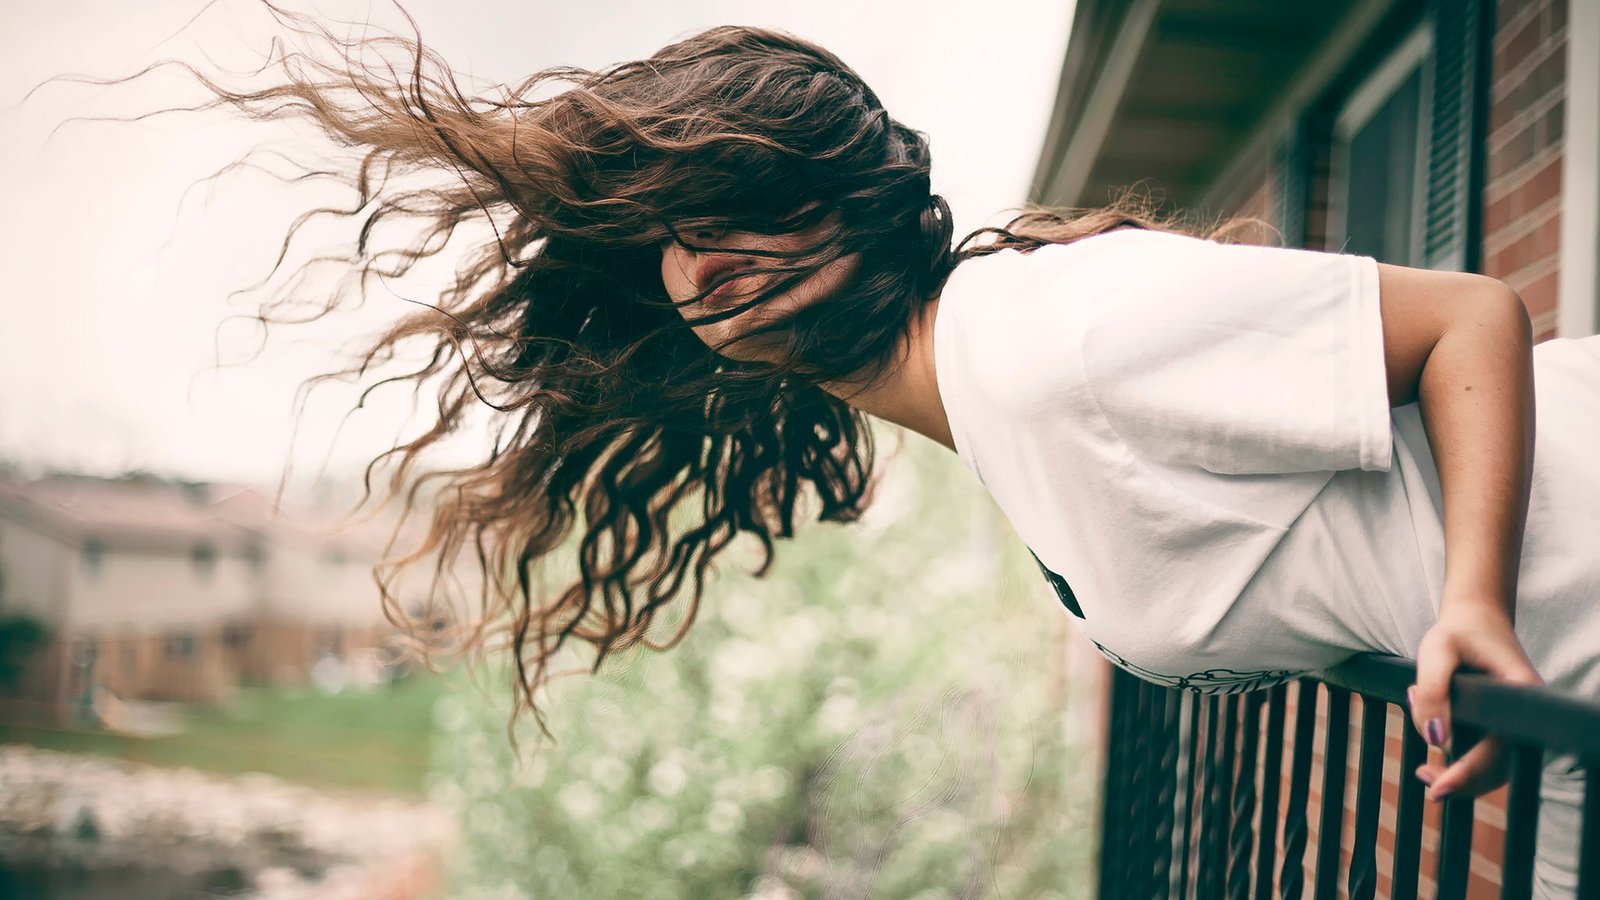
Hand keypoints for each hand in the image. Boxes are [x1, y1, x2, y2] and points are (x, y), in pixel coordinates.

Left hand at [1408, 600, 1541, 800]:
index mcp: (1521, 693)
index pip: (1497, 747)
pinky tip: (1433, 751)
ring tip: (1423, 766)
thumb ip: (1434, 691)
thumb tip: (1434, 739)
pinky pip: (1486, 753)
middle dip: (1461, 780)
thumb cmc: (1457, 632)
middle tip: (1425, 780)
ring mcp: (1516, 721)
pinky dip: (1461, 760)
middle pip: (1499, 765)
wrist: (1475, 619)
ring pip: (1492, 764)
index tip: (1439, 789)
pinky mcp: (1502, 724)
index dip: (1468, 773)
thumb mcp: (1436, 651)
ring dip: (1459, 772)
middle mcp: (1525, 713)